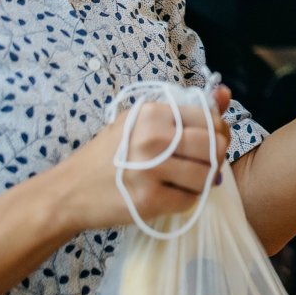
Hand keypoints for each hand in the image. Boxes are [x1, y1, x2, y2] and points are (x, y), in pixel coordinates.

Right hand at [56, 85, 234, 233]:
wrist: (69, 190)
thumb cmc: (109, 154)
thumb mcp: (141, 122)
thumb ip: (186, 110)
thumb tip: (226, 94)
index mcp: (154, 112)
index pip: (210, 120)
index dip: (217, 134)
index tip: (207, 144)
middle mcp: (153, 137)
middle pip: (214, 147)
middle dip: (214, 159)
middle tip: (200, 165)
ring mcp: (151, 170)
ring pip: (206, 176)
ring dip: (201, 182)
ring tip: (182, 180)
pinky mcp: (149, 200)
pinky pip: (190, 200)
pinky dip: (186, 200)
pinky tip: (169, 194)